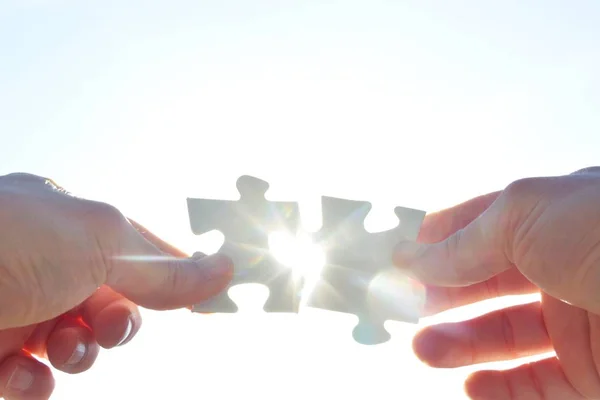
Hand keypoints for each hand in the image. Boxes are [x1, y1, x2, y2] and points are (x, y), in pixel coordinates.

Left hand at [0, 173, 232, 399]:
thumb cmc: (7, 243)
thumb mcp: (101, 244)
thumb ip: (164, 270)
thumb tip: (226, 269)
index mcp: (67, 221)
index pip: (136, 251)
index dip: (168, 277)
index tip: (197, 301)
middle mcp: (41, 263)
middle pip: (112, 303)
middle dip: (117, 322)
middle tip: (105, 324)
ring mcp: (14, 308)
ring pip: (77, 345)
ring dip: (78, 352)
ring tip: (60, 346)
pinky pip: (33, 380)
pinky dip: (35, 384)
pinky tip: (19, 374)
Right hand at [394, 167, 599, 399]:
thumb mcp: (526, 213)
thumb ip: (466, 240)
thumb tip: (415, 257)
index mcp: (560, 217)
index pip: (488, 225)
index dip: (443, 239)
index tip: (405, 259)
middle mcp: (571, 268)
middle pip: (491, 284)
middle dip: (445, 295)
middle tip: (407, 308)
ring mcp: (586, 324)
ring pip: (508, 337)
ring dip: (460, 344)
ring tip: (424, 349)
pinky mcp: (598, 377)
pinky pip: (538, 387)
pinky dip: (500, 389)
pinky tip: (471, 385)